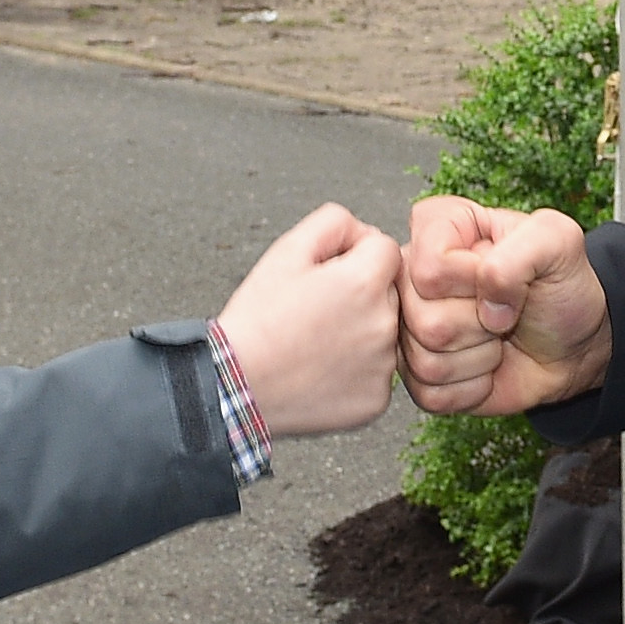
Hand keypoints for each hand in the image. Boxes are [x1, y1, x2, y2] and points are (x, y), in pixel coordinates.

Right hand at [215, 202, 400, 438]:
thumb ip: (334, 223)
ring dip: (361, 331)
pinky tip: (322, 370)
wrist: (236, 384)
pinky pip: (376, 373)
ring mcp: (383, 367)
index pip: (384, 249)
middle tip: (316, 311)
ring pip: (384, 333)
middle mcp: (384, 324)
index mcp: (365, 282)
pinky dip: (356, 371)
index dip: (354, 255)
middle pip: (388, 292)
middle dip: (360, 293)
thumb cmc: (258, 319)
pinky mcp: (376, 400)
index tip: (327, 275)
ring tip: (316, 343)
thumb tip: (366, 232)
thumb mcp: (286, 251)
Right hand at [401, 195, 613, 417]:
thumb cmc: (560, 288)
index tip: (500, 277)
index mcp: (437, 228)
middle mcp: (412, 276)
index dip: (473, 280)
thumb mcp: (559, 242)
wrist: (575, 345)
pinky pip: (432, 393)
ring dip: (481, 356)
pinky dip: (474, 387)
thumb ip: (522, 249)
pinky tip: (488, 365)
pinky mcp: (418, 376)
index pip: (428, 266)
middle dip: (479, 323)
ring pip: (427, 359)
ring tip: (496, 336)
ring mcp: (410, 327)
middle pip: (422, 316)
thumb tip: (485, 299)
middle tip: (502, 312)